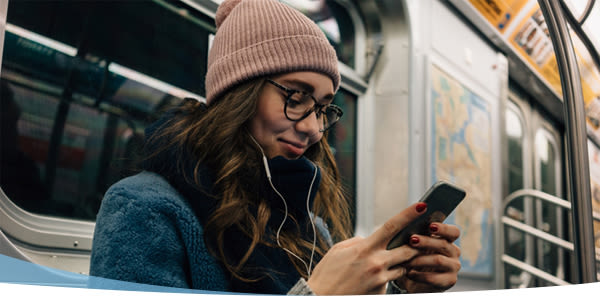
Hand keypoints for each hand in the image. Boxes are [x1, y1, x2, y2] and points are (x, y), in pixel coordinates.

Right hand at [306, 203, 426, 294]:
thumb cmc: (327, 274)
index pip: (391, 226)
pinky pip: (390, 281)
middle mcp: (376, 264)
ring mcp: (380, 280)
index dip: (408, 214)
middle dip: (415, 245)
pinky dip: (386, 277)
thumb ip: (358, 241)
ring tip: (384, 264)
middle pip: (407, 250)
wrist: (322, 298)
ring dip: (401, 263)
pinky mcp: (381, 292)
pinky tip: (370, 280)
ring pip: (403, 268)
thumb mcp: (339, 250)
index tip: (421, 206)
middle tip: (420, 240)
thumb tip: (370, 239)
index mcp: (365, 249)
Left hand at [394, 222, 460, 292]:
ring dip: (420, 260)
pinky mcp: (449, 281)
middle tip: (412, 240)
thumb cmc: (412, 257)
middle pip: (444, 244)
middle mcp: (454, 252)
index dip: (443, 228)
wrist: (412, 281)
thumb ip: (416, 235)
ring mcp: (454, 267)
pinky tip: (409, 274)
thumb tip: (407, 225)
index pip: (453, 231)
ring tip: (405, 261)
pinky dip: (419, 275)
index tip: (430, 226)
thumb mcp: (414, 245)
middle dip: (426, 241)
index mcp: (448, 240)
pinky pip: (434, 277)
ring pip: (438, 260)